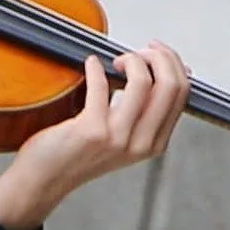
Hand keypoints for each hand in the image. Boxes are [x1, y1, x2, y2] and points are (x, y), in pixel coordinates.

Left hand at [0, 44, 192, 229]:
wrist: (47, 178)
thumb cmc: (79, 155)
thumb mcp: (124, 139)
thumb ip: (144, 112)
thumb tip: (165, 75)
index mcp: (155, 143)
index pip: (181, 94)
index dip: (171, 63)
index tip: (155, 51)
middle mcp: (142, 143)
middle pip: (171, 85)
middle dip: (157, 56)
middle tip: (139, 51)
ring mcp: (119, 138)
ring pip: (143, 82)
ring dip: (131, 59)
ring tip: (115, 61)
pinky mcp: (92, 130)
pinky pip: (101, 85)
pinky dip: (95, 67)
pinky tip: (90, 64)